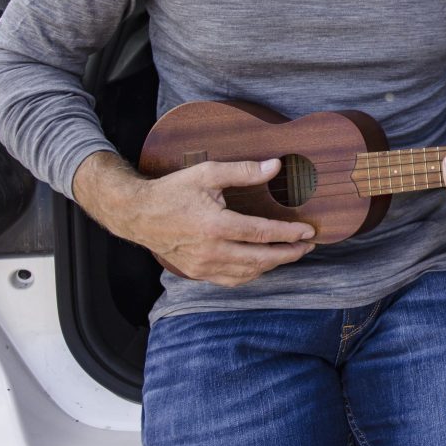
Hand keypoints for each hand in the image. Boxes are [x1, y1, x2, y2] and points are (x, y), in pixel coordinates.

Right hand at [80, 153, 315, 285]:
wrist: (137, 214)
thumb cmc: (172, 191)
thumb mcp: (207, 173)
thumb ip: (243, 171)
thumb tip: (275, 165)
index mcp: (215, 226)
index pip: (261, 233)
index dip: (288, 234)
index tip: (308, 231)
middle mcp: (210, 251)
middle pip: (260, 258)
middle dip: (288, 253)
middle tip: (307, 246)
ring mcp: (203, 265)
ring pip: (248, 273)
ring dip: (273, 265)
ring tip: (290, 253)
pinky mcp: (197, 272)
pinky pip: (231, 279)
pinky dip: (252, 274)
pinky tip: (263, 264)